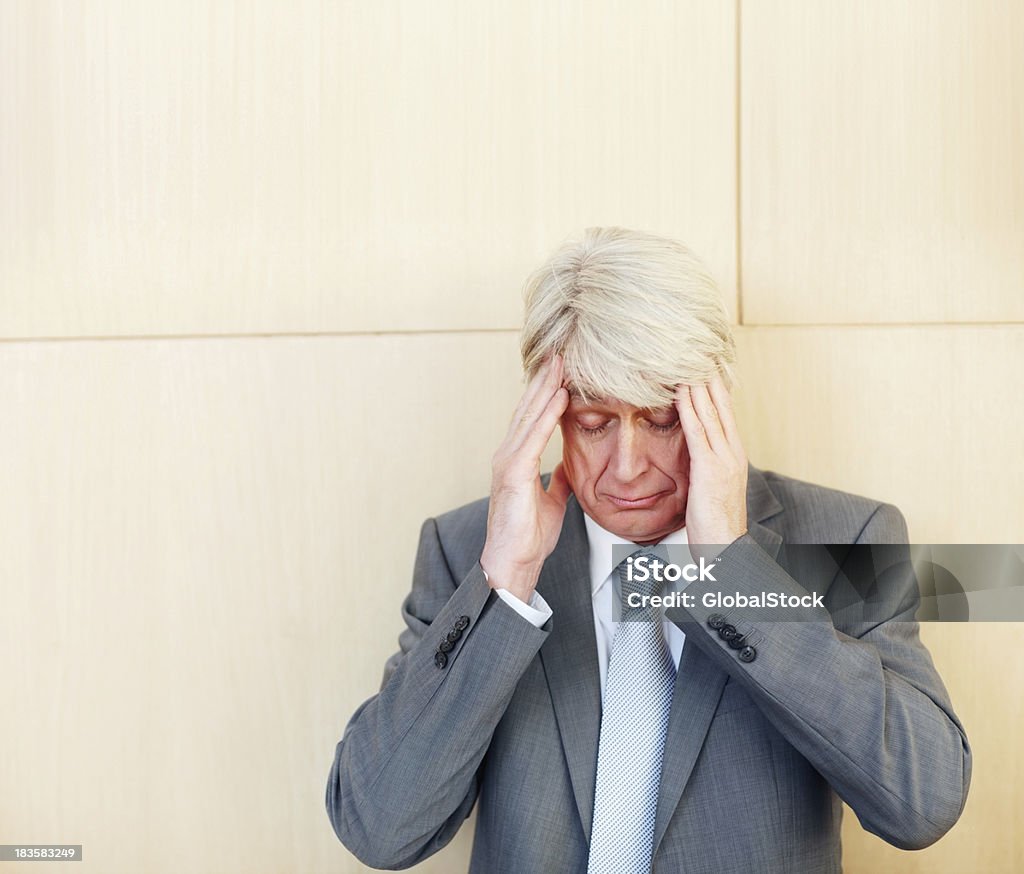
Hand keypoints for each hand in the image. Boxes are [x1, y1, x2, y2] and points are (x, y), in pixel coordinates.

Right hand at [480, 355, 572, 601]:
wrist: (512, 563)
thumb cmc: (528, 536)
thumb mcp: (551, 502)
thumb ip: (556, 481)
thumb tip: (567, 467)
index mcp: (517, 459)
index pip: (532, 417)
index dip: (546, 392)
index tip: (562, 370)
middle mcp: (508, 454)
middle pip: (528, 407)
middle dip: (544, 379)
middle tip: (560, 352)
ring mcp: (507, 461)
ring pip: (529, 415)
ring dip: (546, 387)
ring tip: (561, 362)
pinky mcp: (513, 473)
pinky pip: (534, 437)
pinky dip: (547, 414)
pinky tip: (560, 396)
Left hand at [675, 375, 747, 560]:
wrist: (727, 549)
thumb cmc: (715, 523)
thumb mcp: (711, 487)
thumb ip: (705, 464)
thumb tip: (695, 451)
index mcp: (733, 454)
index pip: (724, 411)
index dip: (715, 385)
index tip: (705, 362)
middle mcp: (732, 451)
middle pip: (719, 404)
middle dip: (707, 376)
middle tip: (696, 348)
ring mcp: (723, 459)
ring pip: (709, 412)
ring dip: (697, 384)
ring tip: (686, 358)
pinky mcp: (709, 469)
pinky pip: (697, 432)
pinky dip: (689, 409)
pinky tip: (680, 392)